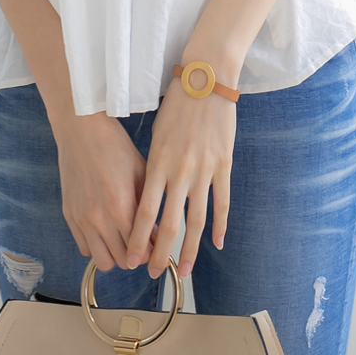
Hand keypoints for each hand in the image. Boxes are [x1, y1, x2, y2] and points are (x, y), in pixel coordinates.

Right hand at [53, 112, 151, 273]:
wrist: (81, 130)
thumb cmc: (115, 146)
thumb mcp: (142, 173)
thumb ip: (149, 206)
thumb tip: (156, 232)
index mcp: (122, 208)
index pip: (140, 251)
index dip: (151, 251)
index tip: (155, 245)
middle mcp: (100, 219)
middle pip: (123, 262)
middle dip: (135, 256)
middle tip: (141, 243)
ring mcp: (82, 219)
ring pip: (102, 261)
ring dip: (115, 256)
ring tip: (122, 240)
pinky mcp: (69, 215)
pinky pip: (83, 248)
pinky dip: (96, 247)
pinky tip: (104, 232)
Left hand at [125, 71, 234, 278]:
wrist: (207, 80)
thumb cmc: (177, 105)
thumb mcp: (157, 136)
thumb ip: (155, 166)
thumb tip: (150, 194)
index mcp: (158, 163)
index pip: (144, 212)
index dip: (138, 239)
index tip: (132, 259)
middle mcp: (179, 172)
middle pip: (168, 224)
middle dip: (160, 253)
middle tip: (154, 274)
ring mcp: (204, 171)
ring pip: (196, 220)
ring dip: (189, 250)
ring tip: (184, 271)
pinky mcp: (223, 165)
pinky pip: (222, 203)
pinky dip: (220, 226)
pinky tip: (218, 244)